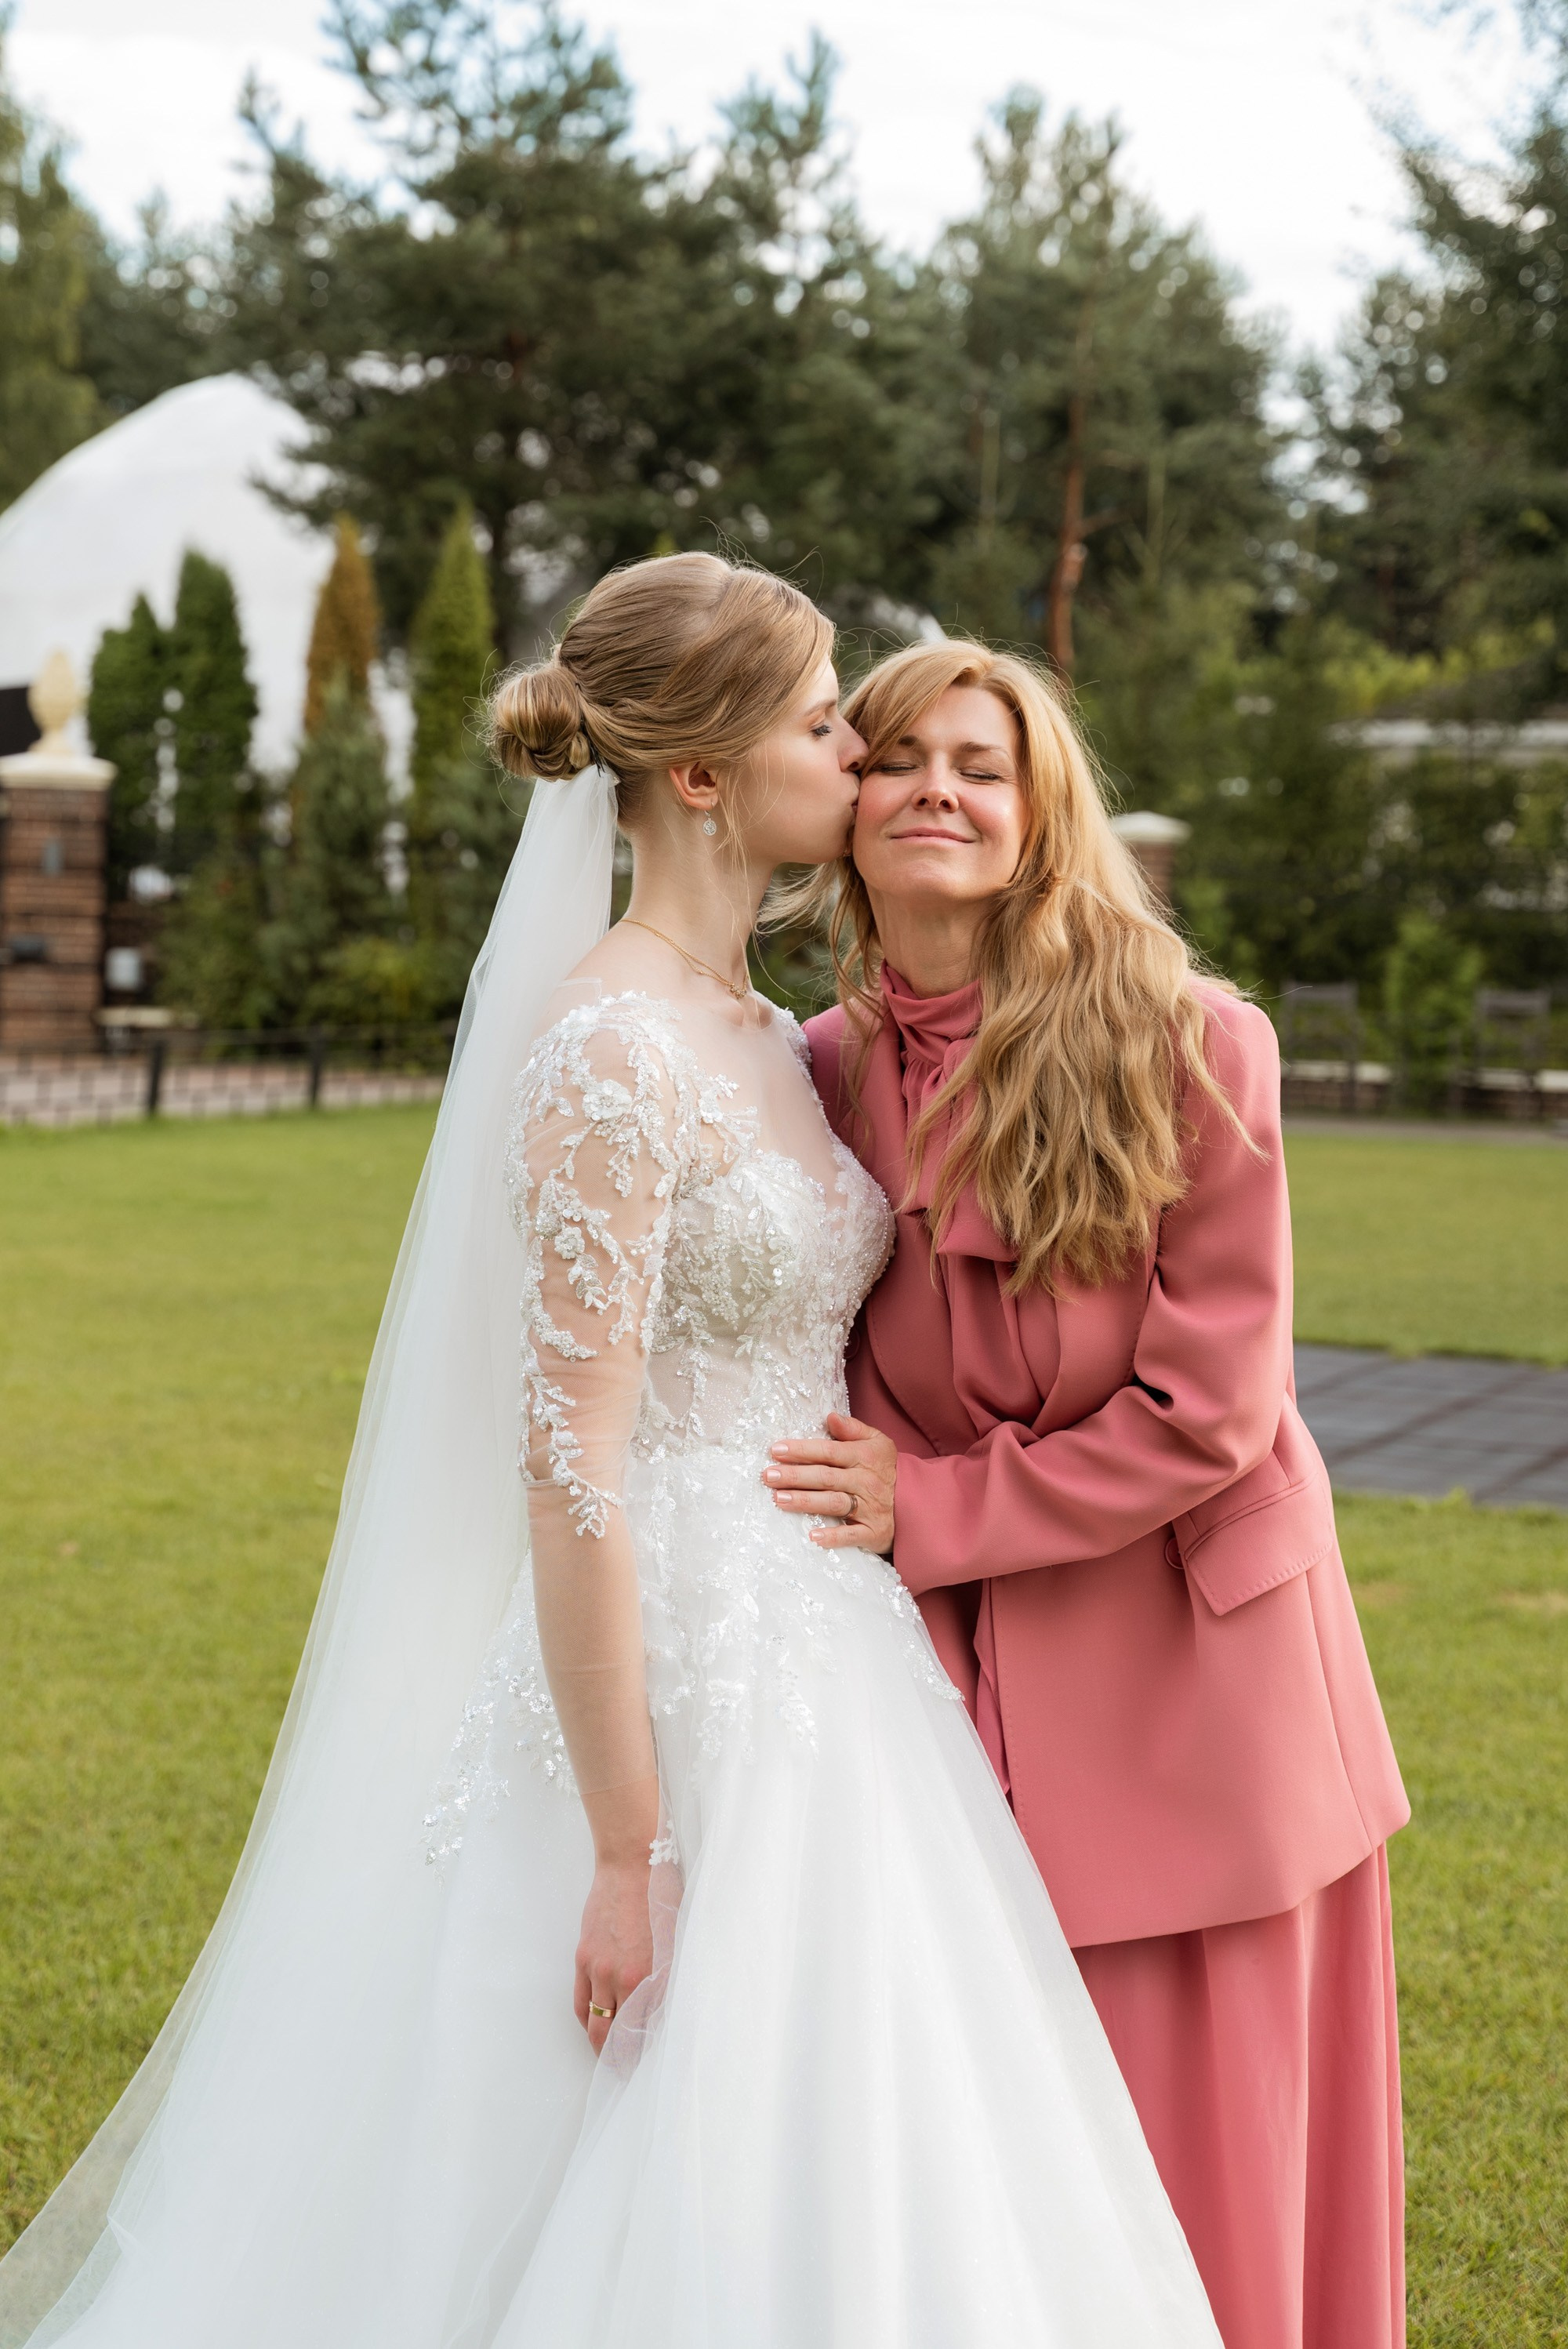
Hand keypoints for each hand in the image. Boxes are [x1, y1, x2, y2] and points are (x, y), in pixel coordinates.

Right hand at [574, 1856, 653, 2054]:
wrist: (631, 1861)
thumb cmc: (662, 1893)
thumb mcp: (678, 1936)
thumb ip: (672, 1973)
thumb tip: (670, 2005)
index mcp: (653, 1974)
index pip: (647, 2029)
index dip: (647, 2052)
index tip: (650, 2065)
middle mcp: (625, 1978)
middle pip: (618, 2035)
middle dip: (621, 2059)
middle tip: (627, 2071)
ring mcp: (600, 1969)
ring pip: (596, 2024)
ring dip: (602, 2045)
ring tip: (609, 2057)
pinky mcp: (584, 1958)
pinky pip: (581, 2002)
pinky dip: (587, 2020)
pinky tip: (594, 2026)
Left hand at [763, 1412, 896, 1554]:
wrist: (917, 1502)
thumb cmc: (886, 1469)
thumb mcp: (877, 1442)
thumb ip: (853, 1429)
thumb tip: (830, 1417)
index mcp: (865, 1457)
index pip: (829, 1451)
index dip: (802, 1450)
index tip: (776, 1450)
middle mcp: (866, 1481)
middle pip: (826, 1477)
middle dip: (795, 1475)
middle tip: (768, 1475)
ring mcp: (870, 1508)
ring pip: (833, 1503)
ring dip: (806, 1501)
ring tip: (779, 1499)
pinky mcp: (873, 1532)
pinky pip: (852, 1535)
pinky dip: (833, 1537)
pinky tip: (812, 1536)